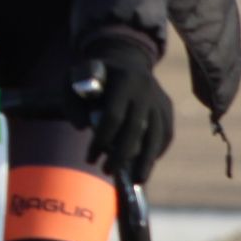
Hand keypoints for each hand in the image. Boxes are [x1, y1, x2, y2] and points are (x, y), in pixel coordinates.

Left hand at [81, 59, 172, 184]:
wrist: (125, 59)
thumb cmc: (94, 75)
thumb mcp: (74, 78)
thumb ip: (72, 101)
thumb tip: (82, 127)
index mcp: (123, 80)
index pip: (113, 116)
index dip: (101, 140)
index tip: (89, 158)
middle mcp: (146, 90)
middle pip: (136, 130)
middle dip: (120, 155)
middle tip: (106, 171)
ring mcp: (159, 99)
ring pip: (156, 136)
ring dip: (145, 161)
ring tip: (135, 181)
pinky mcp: (168, 108)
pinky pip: (166, 135)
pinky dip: (157, 152)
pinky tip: (144, 166)